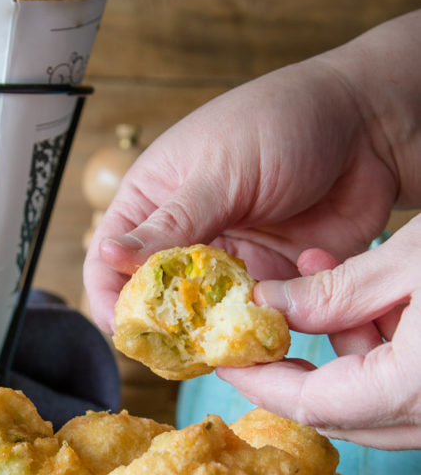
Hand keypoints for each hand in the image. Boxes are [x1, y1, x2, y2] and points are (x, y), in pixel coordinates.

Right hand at [84, 55, 395, 332]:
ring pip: (202, 317)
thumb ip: (170, 223)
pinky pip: (253, 319)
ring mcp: (229, 261)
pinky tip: (265, 331)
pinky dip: (254, 331)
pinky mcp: (273, 280)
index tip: (126, 329)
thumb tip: (107, 256)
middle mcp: (186, 235)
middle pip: (154, 298)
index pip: (110, 259)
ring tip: (223, 346)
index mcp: (154, 199)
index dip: (111, 296)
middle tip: (175, 350)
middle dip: (160, 327)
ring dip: (209, 335)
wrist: (367, 127)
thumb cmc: (282, 123)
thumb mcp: (219, 171)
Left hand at [218, 215, 420, 449]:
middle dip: (294, 363)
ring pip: (373, 396)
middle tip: (259, 323)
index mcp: (409, 391)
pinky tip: (370, 294)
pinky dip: (383, 348)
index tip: (225, 357)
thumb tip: (268, 304)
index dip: (260, 380)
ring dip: (342, 342)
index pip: (310, 403)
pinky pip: (405, 387)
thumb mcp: (413, 262)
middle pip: (338, 409)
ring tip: (317, 274)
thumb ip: (338, 291)